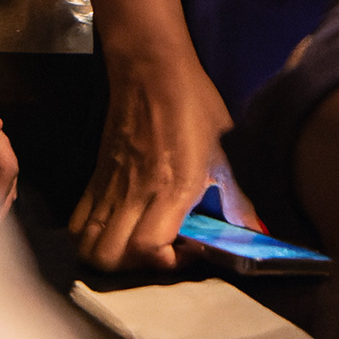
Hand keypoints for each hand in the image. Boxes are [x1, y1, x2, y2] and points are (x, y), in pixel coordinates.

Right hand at [71, 50, 254, 269]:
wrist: (152, 68)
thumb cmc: (194, 104)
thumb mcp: (225, 151)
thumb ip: (238, 199)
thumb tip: (259, 232)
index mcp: (170, 187)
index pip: (149, 249)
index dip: (166, 263)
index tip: (187, 251)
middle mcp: (135, 193)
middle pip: (110, 257)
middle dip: (134, 270)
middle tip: (161, 252)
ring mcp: (110, 186)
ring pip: (87, 245)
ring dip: (110, 258)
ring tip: (138, 246)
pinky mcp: (96, 177)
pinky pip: (79, 222)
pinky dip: (90, 239)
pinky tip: (118, 229)